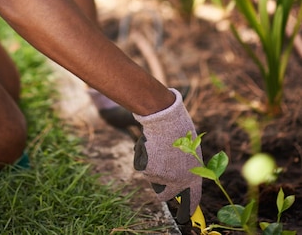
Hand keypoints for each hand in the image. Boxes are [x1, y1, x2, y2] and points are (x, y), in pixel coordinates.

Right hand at [132, 89, 201, 215]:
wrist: (166, 119)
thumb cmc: (179, 129)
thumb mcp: (190, 150)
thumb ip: (186, 167)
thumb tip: (180, 182)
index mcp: (194, 176)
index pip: (193, 200)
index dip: (187, 209)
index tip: (184, 217)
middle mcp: (178, 181)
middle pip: (164, 195)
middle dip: (160, 190)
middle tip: (159, 183)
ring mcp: (162, 177)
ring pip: (151, 176)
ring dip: (151, 164)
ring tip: (157, 146)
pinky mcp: (148, 170)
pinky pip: (141, 164)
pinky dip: (142, 155)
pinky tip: (148, 142)